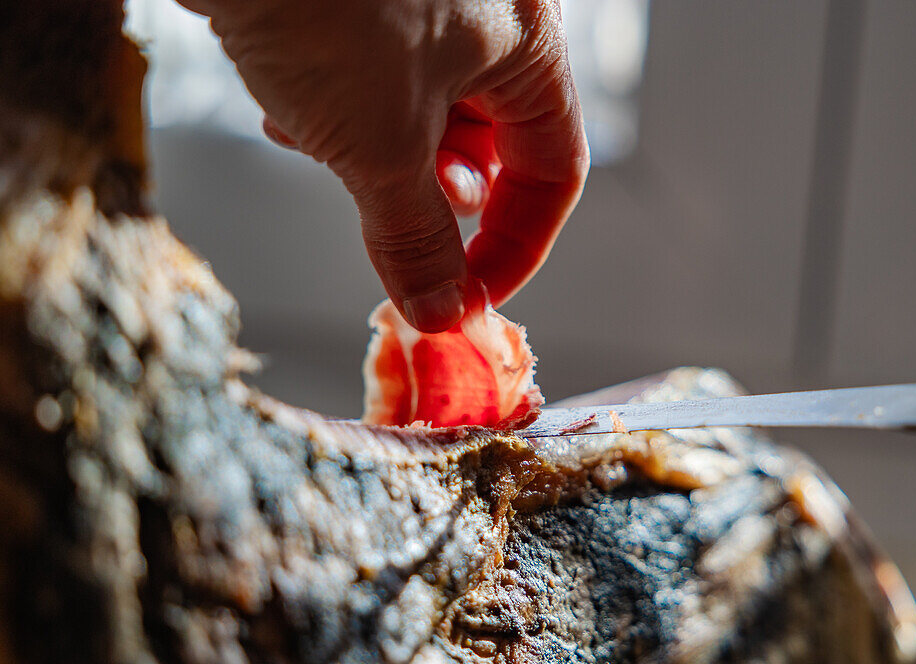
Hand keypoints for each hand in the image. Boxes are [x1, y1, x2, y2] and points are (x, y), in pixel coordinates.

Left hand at [176, 0, 588, 331]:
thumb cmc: (320, 2)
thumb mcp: (381, 146)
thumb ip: (417, 241)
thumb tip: (439, 309)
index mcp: (528, 44)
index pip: (555, 172)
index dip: (516, 247)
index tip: (469, 296)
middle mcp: (489, 21)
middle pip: (488, 150)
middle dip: (429, 195)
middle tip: (389, 209)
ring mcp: (428, 12)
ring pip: (424, 125)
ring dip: (374, 158)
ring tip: (323, 138)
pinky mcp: (366, 12)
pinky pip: (376, 89)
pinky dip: (341, 117)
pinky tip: (290, 110)